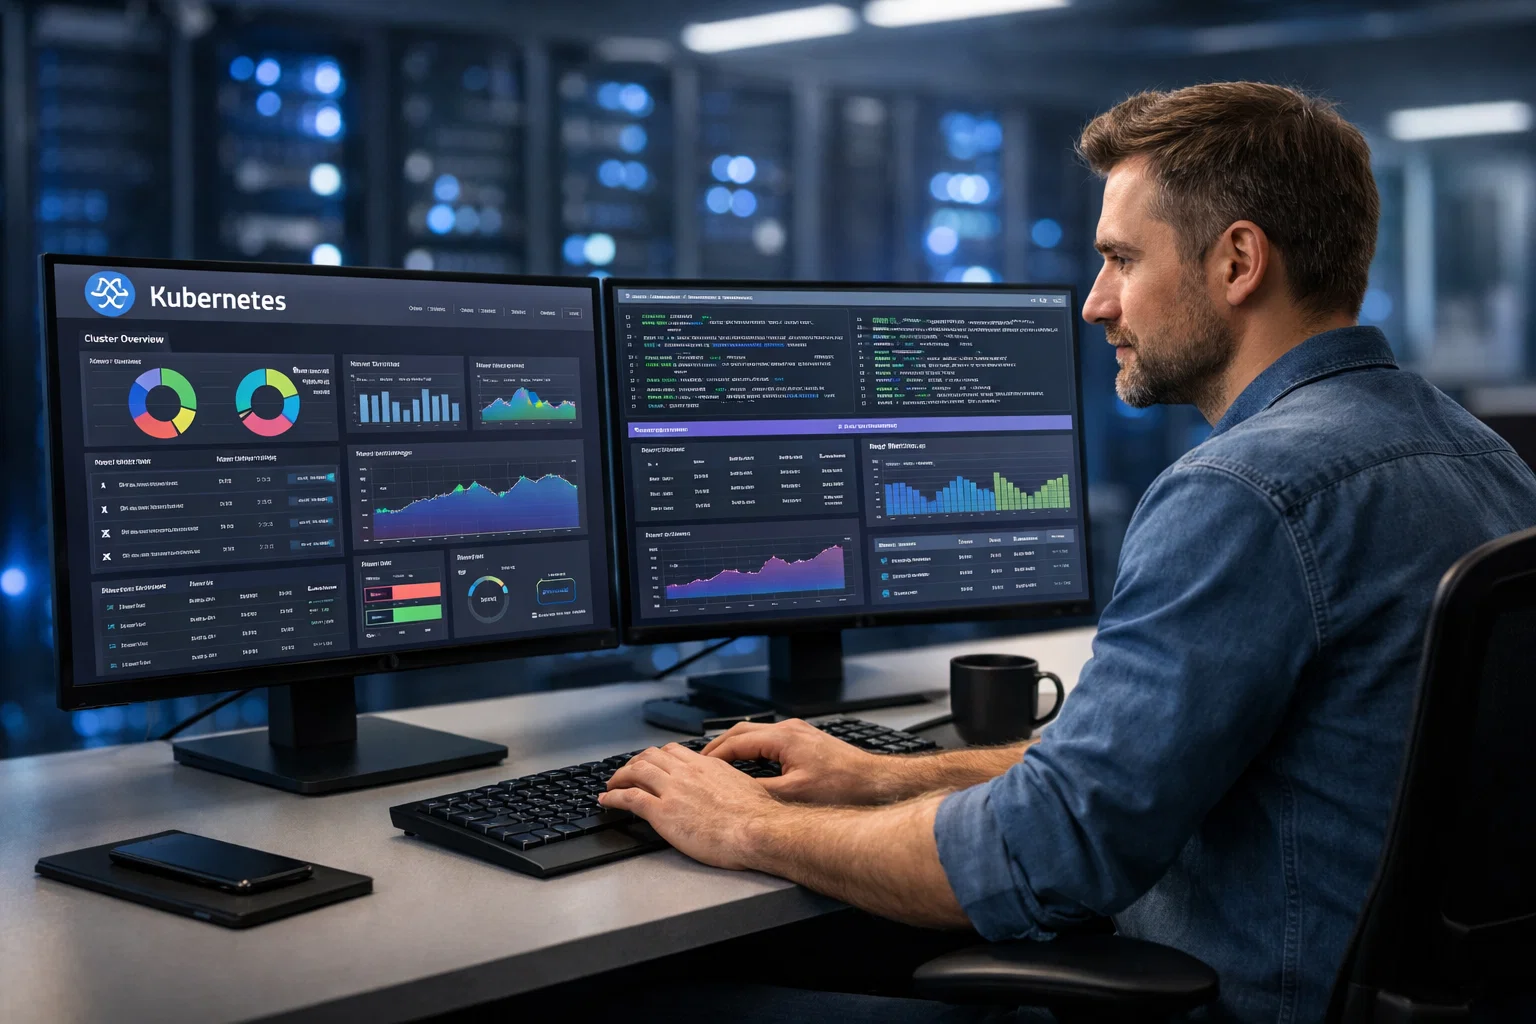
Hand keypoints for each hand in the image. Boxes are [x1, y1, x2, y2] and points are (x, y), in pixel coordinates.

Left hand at [598, 743, 779, 869]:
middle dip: (634, 762)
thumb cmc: (757, 816)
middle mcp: (687, 772)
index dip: (658, 756)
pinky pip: (630, 798)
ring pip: (637, 771)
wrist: (756, 830)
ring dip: (619, 776)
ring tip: (611, 784)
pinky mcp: (662, 812)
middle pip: (651, 756)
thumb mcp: (745, 788)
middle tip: (627, 772)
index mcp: (707, 766)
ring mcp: (672, 790)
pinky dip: (613, 796)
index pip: (675, 751)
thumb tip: (730, 791)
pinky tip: (607, 800)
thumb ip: (729, 784)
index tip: (652, 763)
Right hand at [701, 719, 891, 804]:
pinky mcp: (806, 741)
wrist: (875, 782)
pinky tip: (750, 765)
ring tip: (719, 765)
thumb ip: (760, 792)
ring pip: (756, 734)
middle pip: (742, 732)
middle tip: (701, 763)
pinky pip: (770, 740)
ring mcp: (798, 733)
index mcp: (782, 737)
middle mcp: (789, 729)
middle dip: (719, 747)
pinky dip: (753, 750)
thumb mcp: (794, 795)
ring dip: (736, 747)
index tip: (697, 768)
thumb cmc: (843, 787)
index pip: (735, 742)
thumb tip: (733, 795)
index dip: (713, 756)